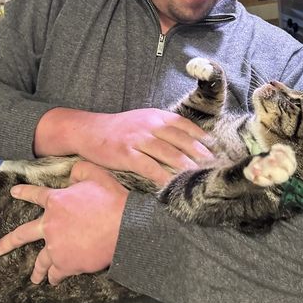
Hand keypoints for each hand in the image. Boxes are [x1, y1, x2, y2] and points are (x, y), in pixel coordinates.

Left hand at [0, 161, 127, 285]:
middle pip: (22, 235)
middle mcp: (50, 225)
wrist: (124, 226)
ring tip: (34, 278)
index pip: (35, 195)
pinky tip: (54, 281)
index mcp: (56, 201)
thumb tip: (70, 173)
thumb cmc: (112, 199)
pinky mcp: (67, 264)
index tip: (14, 193)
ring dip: (37, 270)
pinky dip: (55, 278)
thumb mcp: (95, 174)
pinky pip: (57, 273)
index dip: (24, 192)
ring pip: (41, 261)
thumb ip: (79, 171)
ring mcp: (57, 247)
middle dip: (8, 242)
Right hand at [36, 107, 213, 186]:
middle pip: (181, 140)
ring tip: (198, 178)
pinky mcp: (126, 154)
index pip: (185, 126)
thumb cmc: (118, 130)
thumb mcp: (142, 121)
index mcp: (156, 116)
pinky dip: (162, 177)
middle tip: (213, 168)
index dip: (201, 138)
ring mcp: (138, 139)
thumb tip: (186, 143)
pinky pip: (149, 167)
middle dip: (199, 154)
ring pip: (169, 153)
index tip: (216, 150)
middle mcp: (150, 125)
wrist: (87, 130)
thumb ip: (162, 128)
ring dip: (186, 166)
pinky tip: (171, 186)